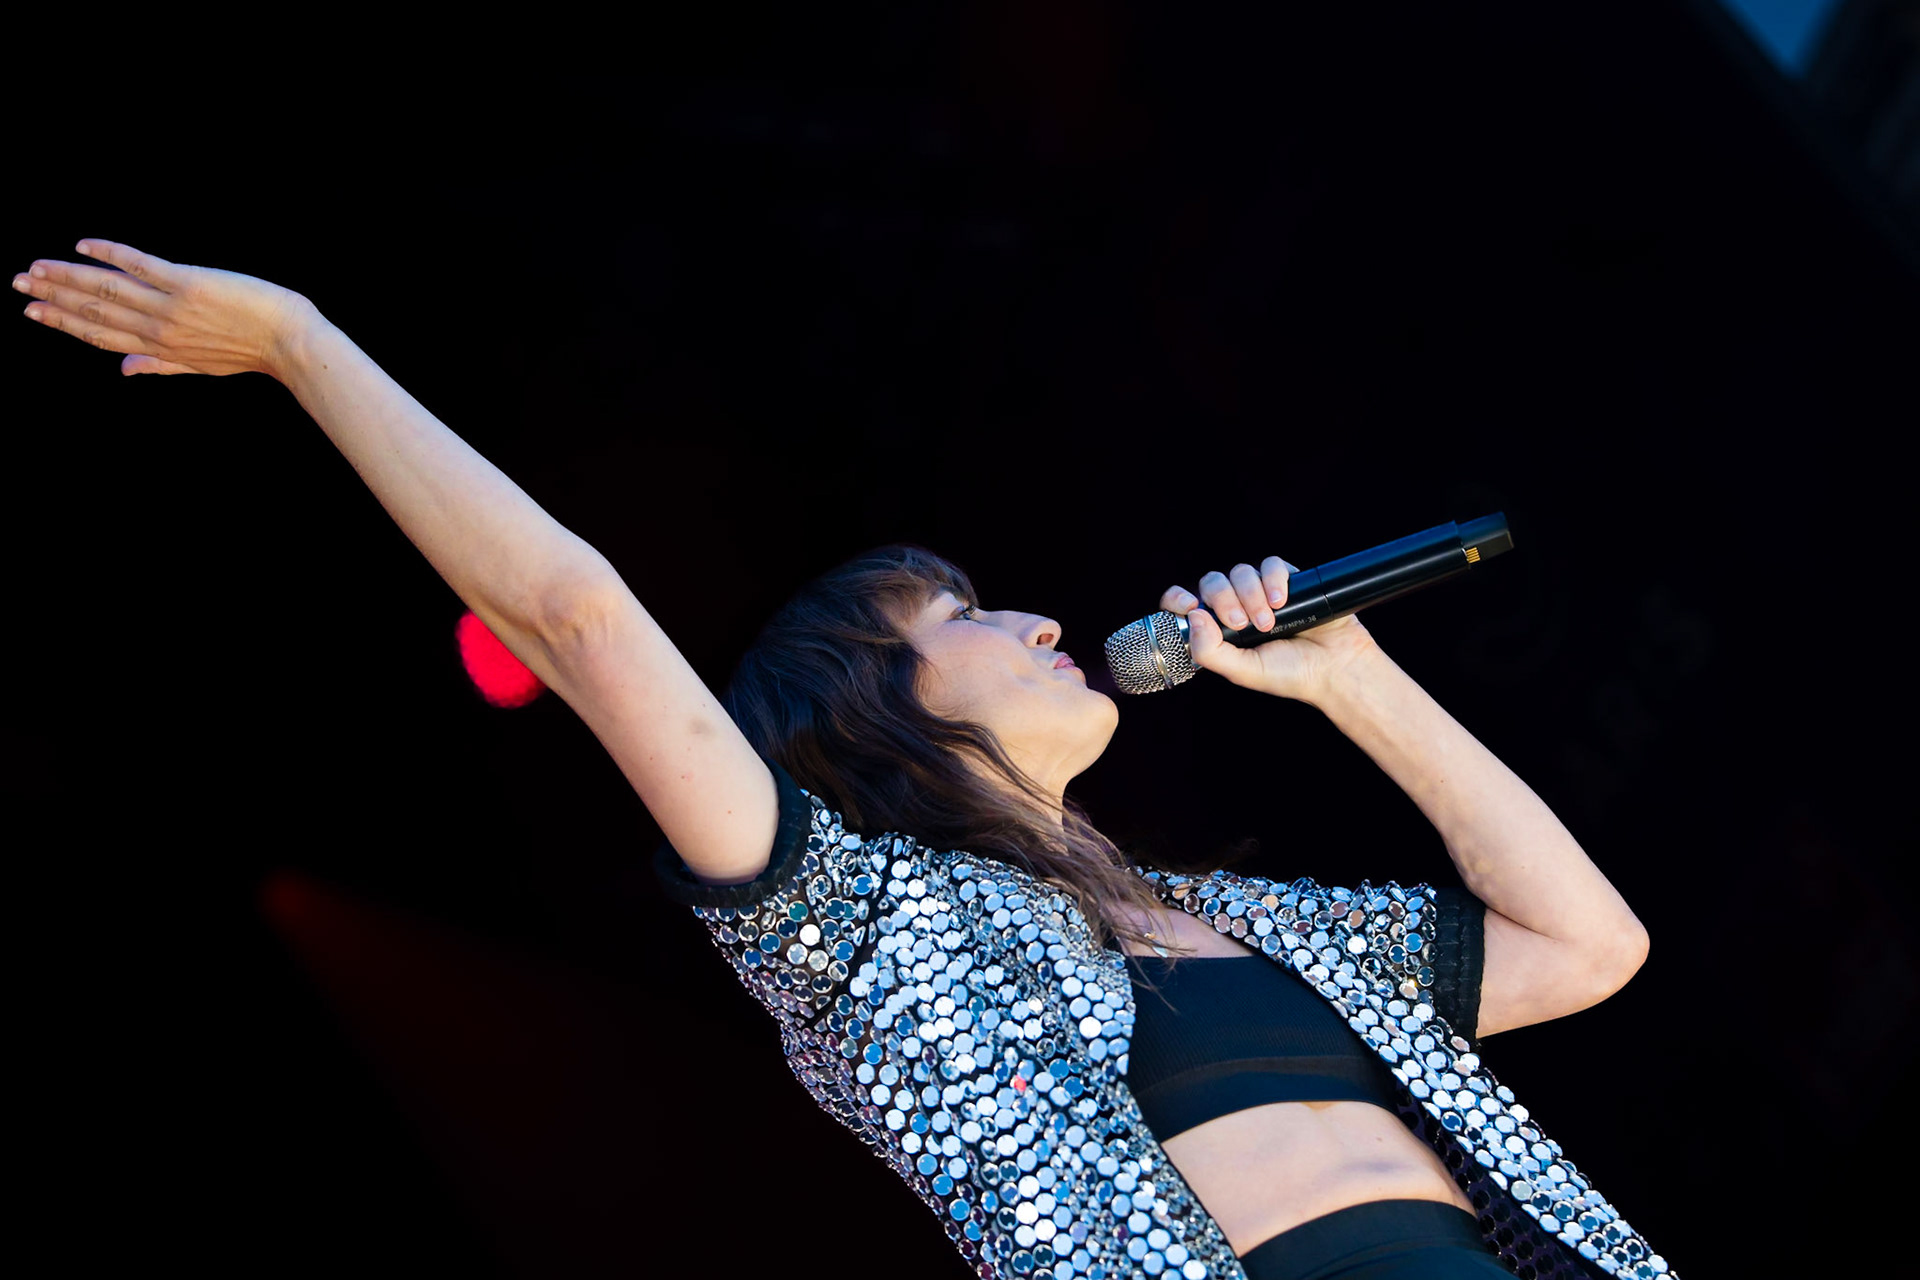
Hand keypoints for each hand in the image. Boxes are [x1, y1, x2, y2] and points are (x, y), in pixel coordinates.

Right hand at [14, 239, 313, 377]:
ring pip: (109, 290)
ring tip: (37, 267)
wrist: (291, 344)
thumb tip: (122, 371)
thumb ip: (159, 366)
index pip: (101, 336)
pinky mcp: (189, 284)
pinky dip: (111, 254)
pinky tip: (84, 245)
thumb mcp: (200, 367)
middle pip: (96, 312)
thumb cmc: (250, 352)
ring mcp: (172, 307)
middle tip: (18, 283)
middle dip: (54, 297)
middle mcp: (159, 330)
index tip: (33, 312)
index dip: (64, 323)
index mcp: (160, 350)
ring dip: (69, 276)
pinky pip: (141, 266)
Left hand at [1160, 555, 1377, 701]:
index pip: (1184, 603)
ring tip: (1270, 622)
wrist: (1335, 667)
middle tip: (1242, 624)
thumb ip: (1210, 651)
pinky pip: (1270, 564)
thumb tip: (1194, 614)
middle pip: (1212, 582)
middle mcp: (1236, 607)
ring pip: (1240, 572)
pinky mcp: (1287, 580)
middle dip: (1224, 600)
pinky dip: (1273, 579)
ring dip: (1251, 595)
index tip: (1190, 606)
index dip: (1178, 598)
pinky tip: (1282, 601)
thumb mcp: (1242, 672)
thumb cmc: (1289, 674)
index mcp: (1218, 629)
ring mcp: (1261, 592)